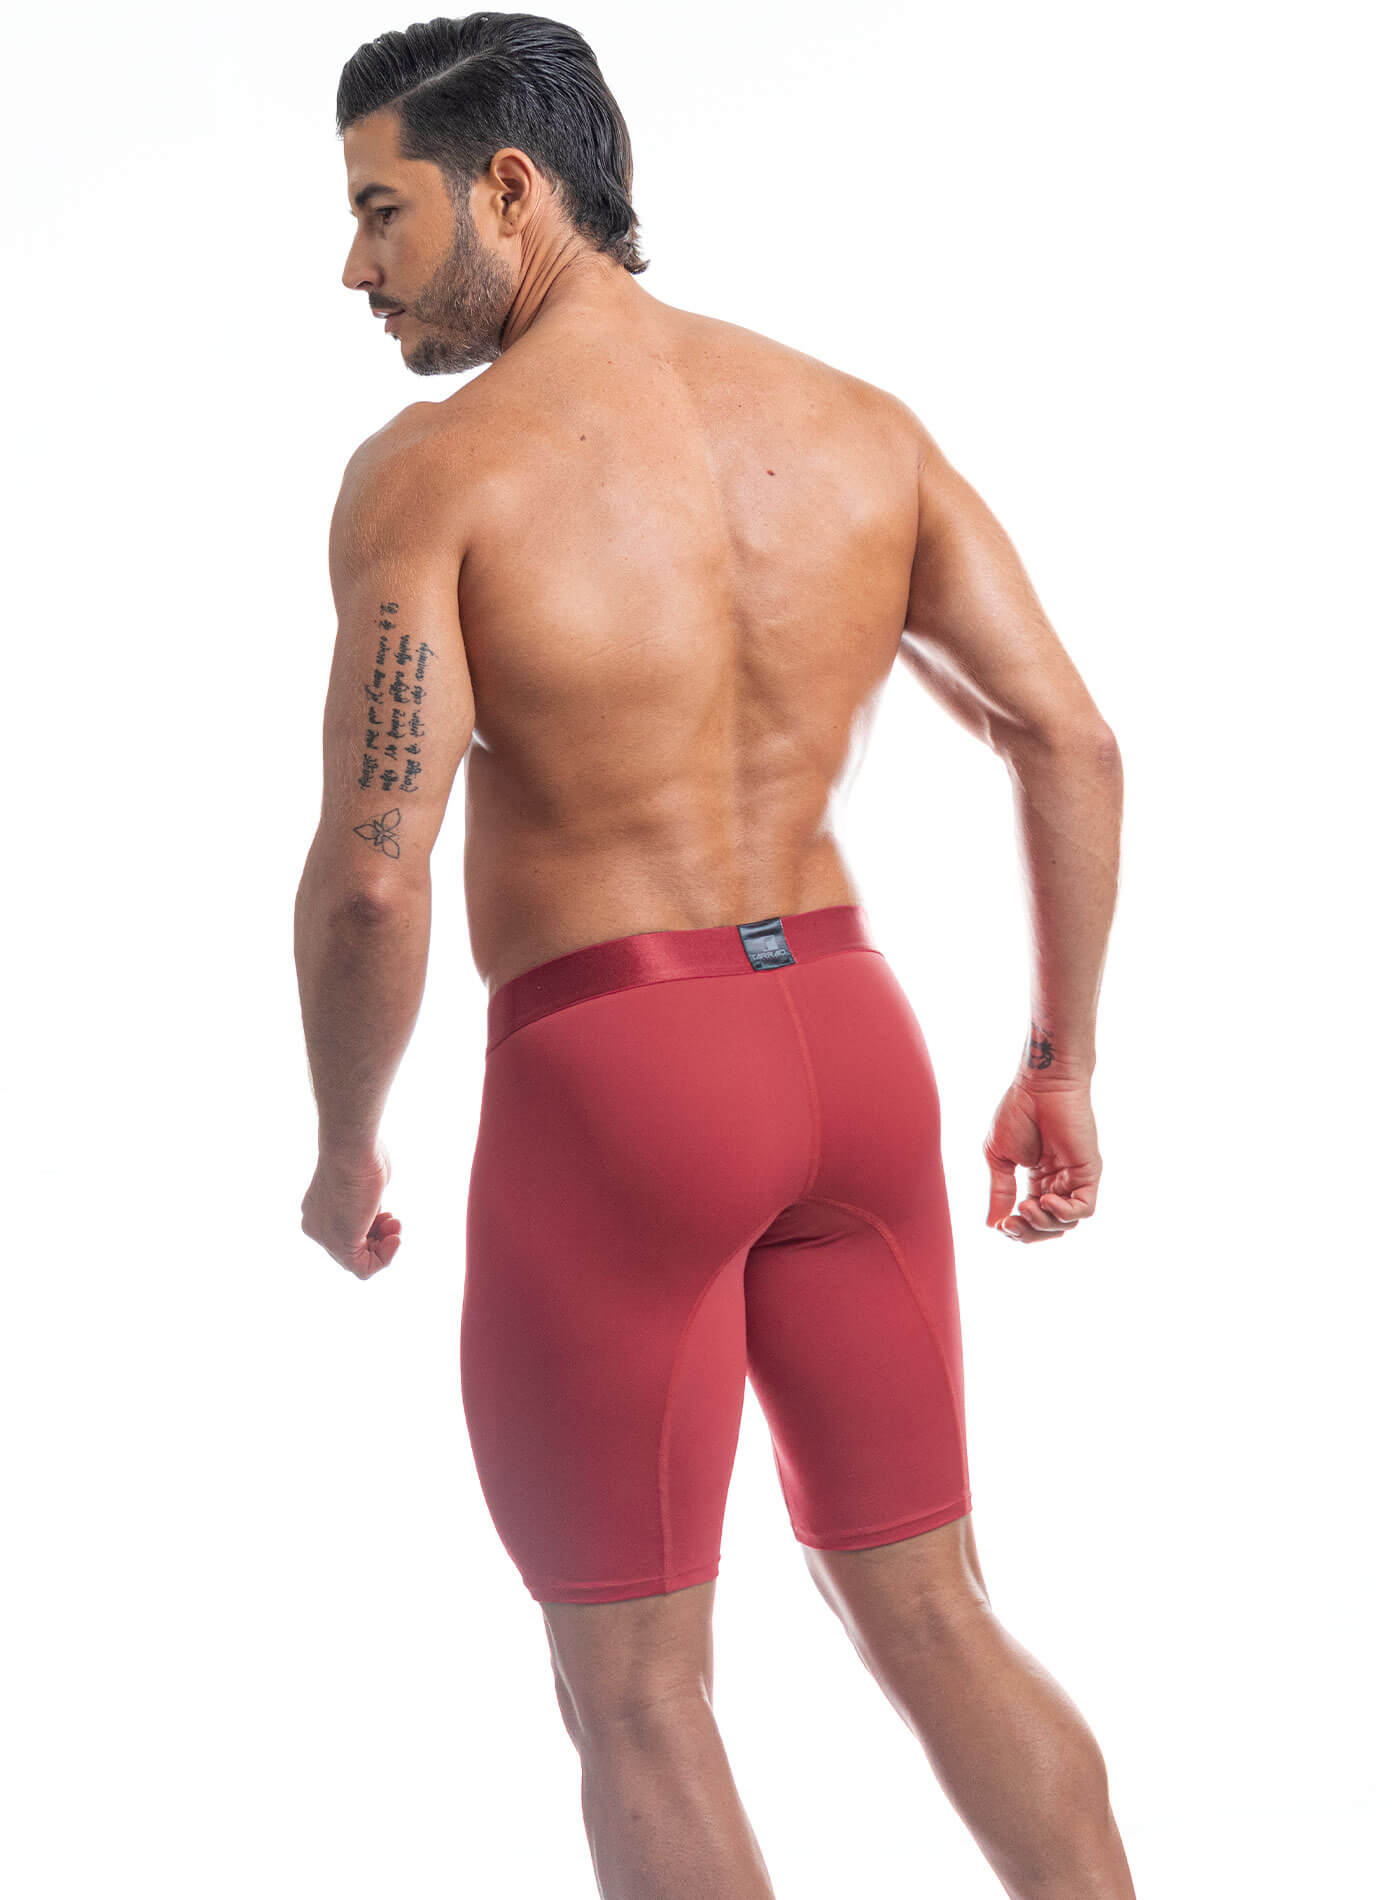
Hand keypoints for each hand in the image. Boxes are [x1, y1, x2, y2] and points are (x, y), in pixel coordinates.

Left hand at [300, 1142, 401, 1278]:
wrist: (351, 1150)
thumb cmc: (359, 1154)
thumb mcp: (363, 1178)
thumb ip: (365, 1198)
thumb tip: (374, 1204)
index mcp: (319, 1209)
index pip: (347, 1230)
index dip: (373, 1227)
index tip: (388, 1212)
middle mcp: (317, 1225)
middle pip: (352, 1245)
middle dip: (379, 1236)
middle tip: (393, 1220)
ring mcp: (326, 1237)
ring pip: (357, 1260)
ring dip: (384, 1246)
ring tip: (395, 1224)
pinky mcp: (340, 1245)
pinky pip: (362, 1269)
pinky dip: (384, 1258)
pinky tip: (395, 1239)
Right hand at [982, 1080, 1100, 1242]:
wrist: (1039, 1085)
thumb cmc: (1018, 1112)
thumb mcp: (1000, 1158)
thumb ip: (1000, 1192)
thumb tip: (994, 1225)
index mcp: (1038, 1179)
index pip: (1031, 1219)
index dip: (1016, 1228)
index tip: (1000, 1223)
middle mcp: (1058, 1182)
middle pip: (1050, 1228)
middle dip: (1029, 1233)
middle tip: (1012, 1223)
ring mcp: (1074, 1178)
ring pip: (1067, 1223)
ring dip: (1044, 1224)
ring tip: (1027, 1205)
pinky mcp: (1088, 1172)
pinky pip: (1085, 1209)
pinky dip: (1064, 1213)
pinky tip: (1046, 1199)